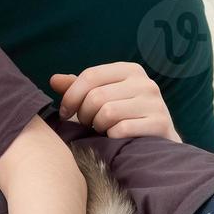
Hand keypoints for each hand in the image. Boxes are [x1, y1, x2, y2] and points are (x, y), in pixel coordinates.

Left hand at [51, 62, 179, 141]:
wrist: (158, 143)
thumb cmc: (123, 117)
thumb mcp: (102, 97)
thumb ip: (78, 88)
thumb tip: (54, 79)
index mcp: (130, 70)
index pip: (91, 75)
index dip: (71, 95)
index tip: (65, 112)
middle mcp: (145, 83)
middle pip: (96, 96)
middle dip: (84, 114)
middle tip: (86, 124)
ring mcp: (155, 103)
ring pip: (107, 113)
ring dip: (97, 126)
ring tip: (101, 129)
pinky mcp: (160, 124)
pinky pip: (121, 130)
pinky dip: (111, 137)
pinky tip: (115, 138)